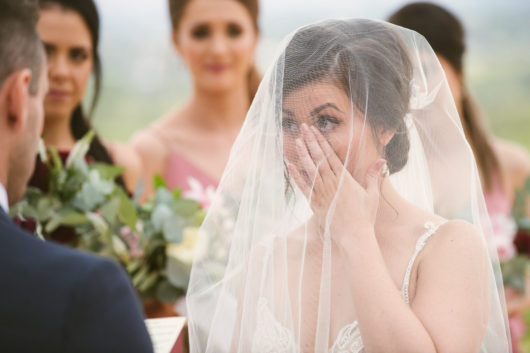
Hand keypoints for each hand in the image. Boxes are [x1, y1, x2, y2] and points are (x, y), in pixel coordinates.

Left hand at [287, 123, 385, 242]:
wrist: (354, 236)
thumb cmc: (365, 217)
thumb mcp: (372, 194)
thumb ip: (373, 176)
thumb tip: (381, 160)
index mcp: (344, 179)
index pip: (330, 155)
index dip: (321, 141)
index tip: (315, 130)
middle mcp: (331, 184)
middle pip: (319, 158)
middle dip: (310, 141)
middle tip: (303, 127)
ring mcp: (322, 193)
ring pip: (310, 169)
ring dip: (303, 154)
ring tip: (296, 140)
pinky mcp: (315, 204)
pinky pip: (303, 187)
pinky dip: (296, 176)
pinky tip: (290, 165)